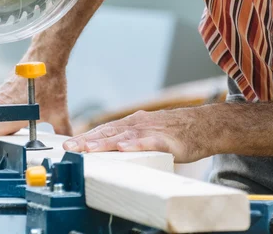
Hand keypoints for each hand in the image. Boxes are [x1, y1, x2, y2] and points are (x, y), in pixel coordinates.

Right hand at [0, 54, 71, 136]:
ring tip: (23, 115)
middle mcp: (1, 104)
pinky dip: (12, 102)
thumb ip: (62, 129)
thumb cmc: (50, 84)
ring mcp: (2, 92)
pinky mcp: (5, 83)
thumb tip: (68, 137)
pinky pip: (3, 98)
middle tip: (17, 130)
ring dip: (7, 114)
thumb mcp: (59, 112)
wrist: (46, 58)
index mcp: (10, 116)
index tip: (6, 141)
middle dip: (4, 128)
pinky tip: (26, 100)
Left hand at [63, 108, 210, 162]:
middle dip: (87, 140)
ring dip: (104, 142)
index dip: (85, 137)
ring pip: (124, 136)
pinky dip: (135, 144)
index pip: (104, 130)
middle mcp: (139, 123)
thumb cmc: (176, 131)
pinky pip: (148, 142)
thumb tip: (112, 150)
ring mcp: (152, 130)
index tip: (68, 145)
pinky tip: (124, 148)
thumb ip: (131, 139)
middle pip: (108, 131)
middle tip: (69, 147)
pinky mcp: (166, 140)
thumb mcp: (149, 132)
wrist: (205, 126)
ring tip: (88, 148)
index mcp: (133, 123)